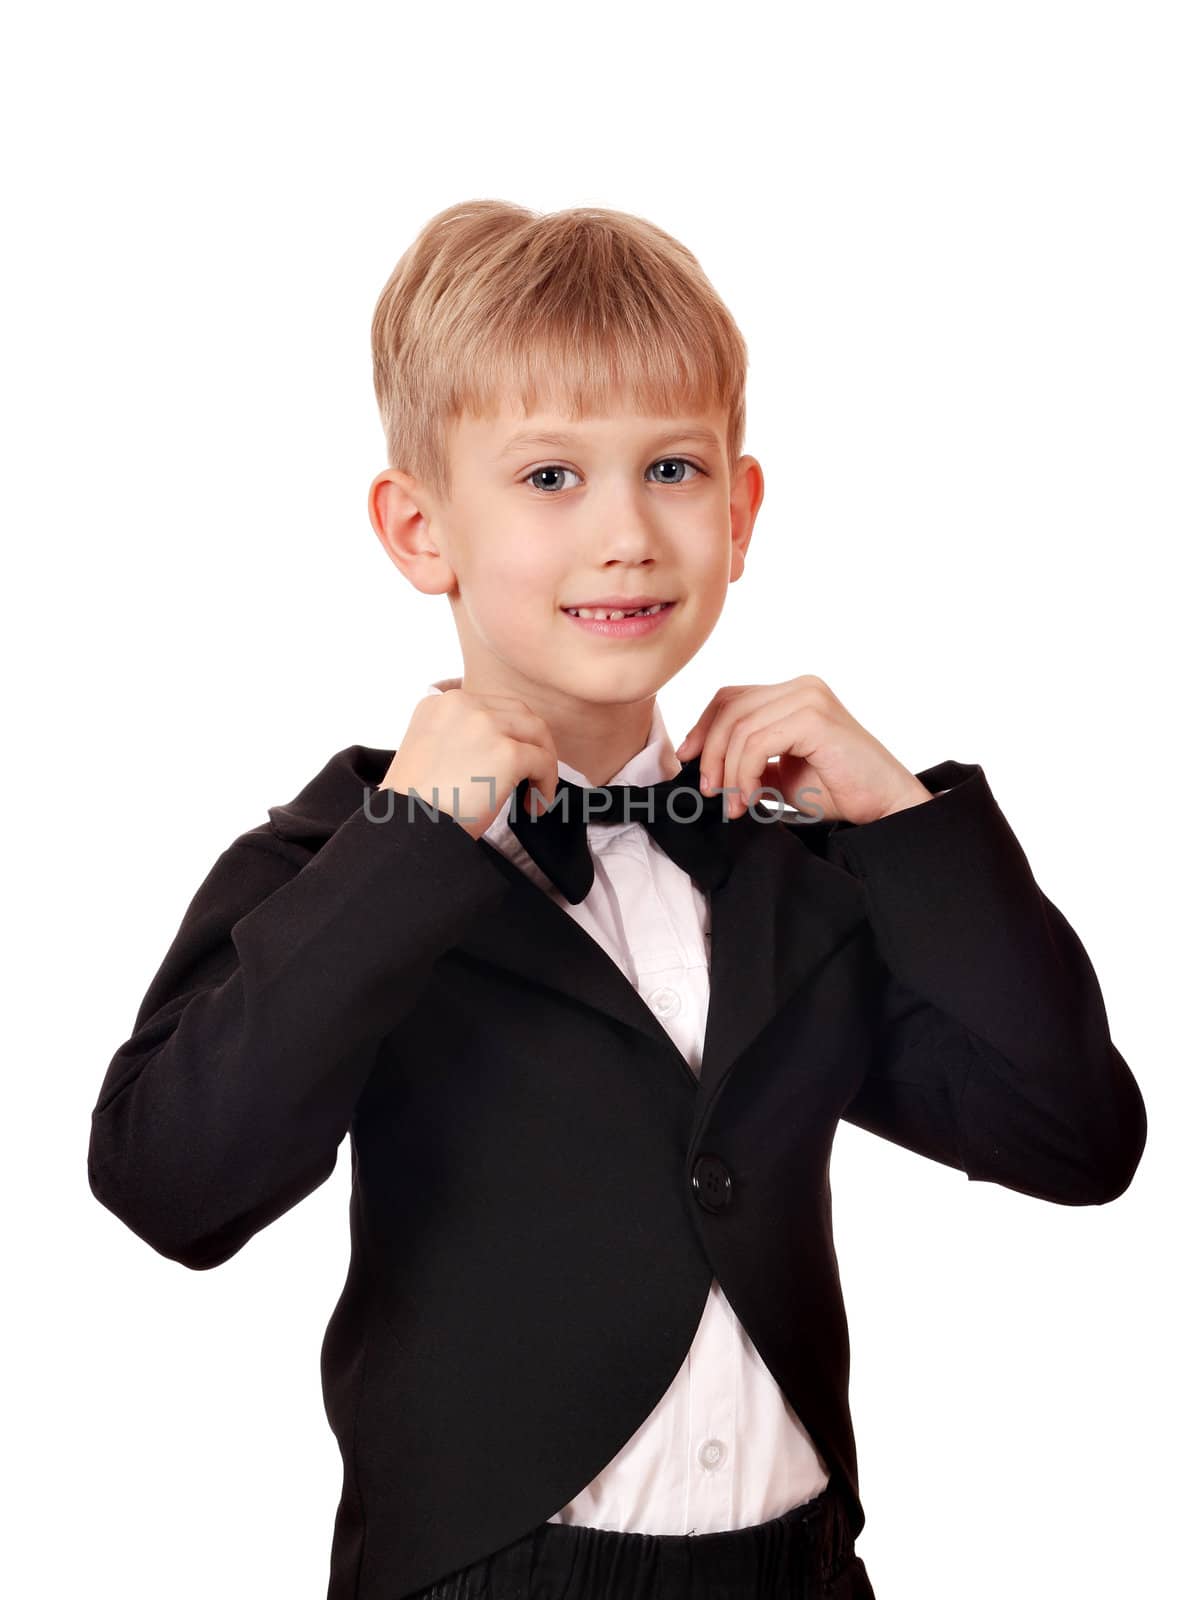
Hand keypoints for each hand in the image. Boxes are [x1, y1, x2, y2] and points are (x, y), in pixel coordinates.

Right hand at [381, 689, 558, 841]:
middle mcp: (463, 705)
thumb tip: (497, 747)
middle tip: (531, 775)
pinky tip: (534, 806)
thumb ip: (457, 736)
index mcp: (441, 703)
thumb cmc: (416, 804)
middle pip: (519, 712)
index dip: (507, 734)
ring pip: (537, 732)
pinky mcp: (506, 753)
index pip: (491, 705)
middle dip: (531, 743)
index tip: (507, 762)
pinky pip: (544, 761)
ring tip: (534, 793)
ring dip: (543, 761)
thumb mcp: (426, 751)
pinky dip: (546, 785)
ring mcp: (486, 726)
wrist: (409, 830)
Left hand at [674, 676, 931, 824]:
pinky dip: (743, 773)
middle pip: (729, 707)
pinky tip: (750, 799)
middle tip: (709, 792)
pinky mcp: (814, 718)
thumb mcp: (781, 774)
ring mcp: (809, 698)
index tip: (687, 761)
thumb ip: (749, 761)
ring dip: (727, 771)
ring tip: (735, 804)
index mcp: (794, 694)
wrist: (885, 806)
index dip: (703, 727)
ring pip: (739, 727)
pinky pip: (756, 743)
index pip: (731, 697)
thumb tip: (705, 767)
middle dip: (709, 751)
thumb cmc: (840, 791)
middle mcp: (802, 687)